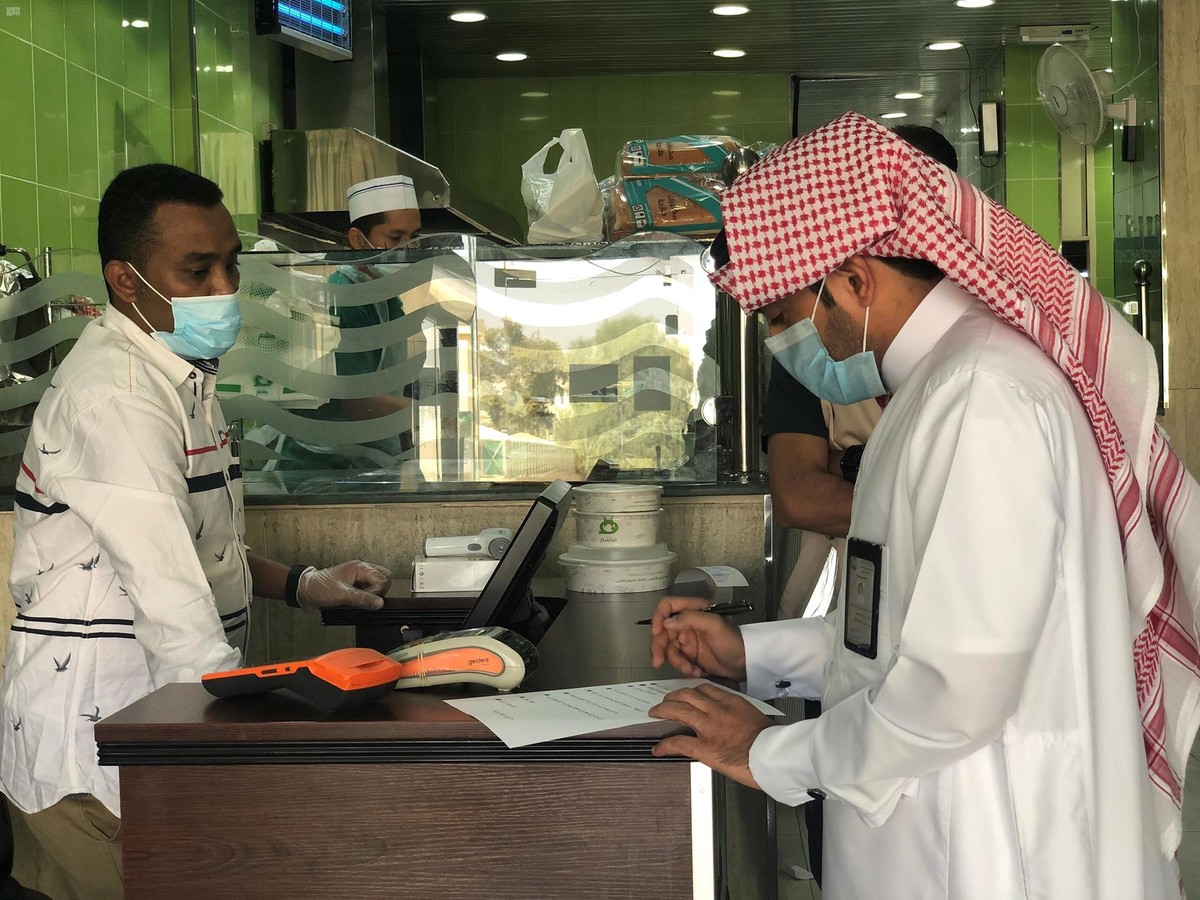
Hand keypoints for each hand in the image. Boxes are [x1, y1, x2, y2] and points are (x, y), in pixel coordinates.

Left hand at [297, 560, 391, 610]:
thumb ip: (362, 599)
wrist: (305, 590)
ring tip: (360, 599)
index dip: (377, 592)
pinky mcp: (355, 581)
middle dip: (379, 591)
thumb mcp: (342, 595)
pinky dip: (367, 594)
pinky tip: (357, 599)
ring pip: (378, 582)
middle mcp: (361, 568)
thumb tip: (380, 603)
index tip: (364, 598)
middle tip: (365, 598)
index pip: (383, 578)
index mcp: (360, 567)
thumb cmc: (320, 589)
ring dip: (373, 593)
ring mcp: (359, 575)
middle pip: (385, 577)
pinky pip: (370, 586)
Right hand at [649, 595, 746, 679]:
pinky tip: (696, 671)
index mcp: (693, 610)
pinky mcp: (689, 655)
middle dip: (659, 647)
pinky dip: (683, 668)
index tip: (657, 632)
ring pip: (668, 649)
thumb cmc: (733, 641)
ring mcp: (687, 640)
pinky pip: (677, 661)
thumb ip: (690, 618)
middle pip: (662, 631)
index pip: (668, 606)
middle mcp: (687, 623)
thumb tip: (667, 622)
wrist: (745, 664)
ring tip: (690, 670)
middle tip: (658, 662)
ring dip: (676, 662)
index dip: (658, 617)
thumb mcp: (714, 625)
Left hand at [649, 683, 772, 788]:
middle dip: (672, 697)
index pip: (705, 689)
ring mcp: (710, 728)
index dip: (691, 690)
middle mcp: (718, 711)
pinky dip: (665, 745)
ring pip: (679, 711)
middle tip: (665, 701)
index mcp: (732, 702)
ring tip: (655, 713)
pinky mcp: (705, 748)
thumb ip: (737, 715)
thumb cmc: (770, 742)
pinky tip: (659, 748)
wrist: (774, 757)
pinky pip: (679, 742)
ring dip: (664, 710)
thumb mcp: (754, 717)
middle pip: (687, 695)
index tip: (686, 694)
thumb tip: (729, 721)